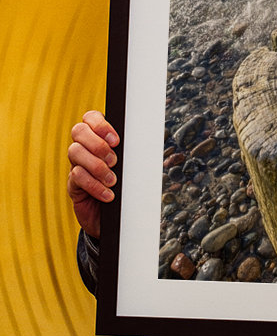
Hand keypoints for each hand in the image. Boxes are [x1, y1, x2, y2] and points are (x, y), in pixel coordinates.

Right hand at [67, 111, 119, 237]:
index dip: (100, 124)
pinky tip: (108, 194)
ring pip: (75, 152)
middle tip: (114, 161)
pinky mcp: (73, 184)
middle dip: (98, 144)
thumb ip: (130, 152)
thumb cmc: (126, 186)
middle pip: (78, 131)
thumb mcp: (130, 166)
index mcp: (98, 137)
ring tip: (112, 180)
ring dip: (97, 166)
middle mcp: (84, 148)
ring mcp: (76, 164)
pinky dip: (94, 185)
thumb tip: (143, 141)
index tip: (116, 140)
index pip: (90, 117)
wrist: (116, 217)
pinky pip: (77, 176)